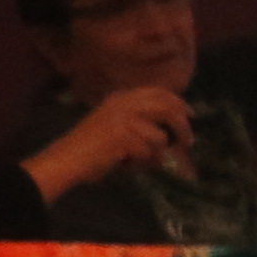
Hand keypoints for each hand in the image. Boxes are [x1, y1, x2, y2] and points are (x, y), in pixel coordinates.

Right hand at [23, 86, 196, 202]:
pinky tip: (124, 165)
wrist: (66, 160)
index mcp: (121, 97)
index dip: (178, 102)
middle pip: (167, 108)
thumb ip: (141, 124)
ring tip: (135, 162)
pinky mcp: (123, 136)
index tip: (190, 115)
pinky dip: (140, 164)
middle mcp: (123, 103)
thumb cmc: (90, 149)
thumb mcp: (115, 126)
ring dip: (153, 156)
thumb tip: (173, 132)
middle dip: (182, 127)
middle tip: (189, 142)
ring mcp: (124, 119)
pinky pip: (147, 153)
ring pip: (159, 138)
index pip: (158, 92)